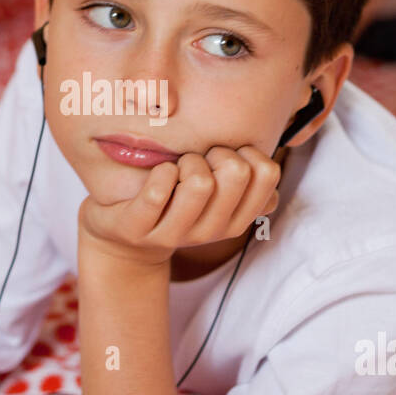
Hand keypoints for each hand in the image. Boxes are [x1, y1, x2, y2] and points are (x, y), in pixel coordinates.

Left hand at [78, 145, 280, 268]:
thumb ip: (245, 185)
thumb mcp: (214, 198)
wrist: (126, 242)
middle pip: (236, 172)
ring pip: (200, 182)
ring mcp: (174, 234)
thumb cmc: (175, 203)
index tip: (226, 157)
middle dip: (217, 151)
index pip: (268, 174)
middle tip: (199, 159)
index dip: (249, 152)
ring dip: (186, 161)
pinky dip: (159, 172)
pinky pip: (158, 192)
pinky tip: (157, 175)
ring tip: (176, 168)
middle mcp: (211, 231)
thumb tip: (269, 168)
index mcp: (236, 220)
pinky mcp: (138, 229)